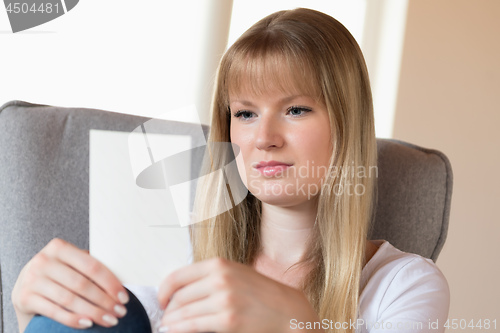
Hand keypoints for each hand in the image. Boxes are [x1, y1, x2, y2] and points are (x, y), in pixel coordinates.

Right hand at [11, 238, 129, 331]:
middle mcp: (43, 260)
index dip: (110, 282)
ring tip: (109, 320)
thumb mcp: (71, 264)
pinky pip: (54, 311)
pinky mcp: (25, 297)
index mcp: (59, 247)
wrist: (25, 285)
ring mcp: (32, 279)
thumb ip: (90, 267)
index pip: (92, 266)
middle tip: (120, 312)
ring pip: (69, 299)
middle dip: (104, 300)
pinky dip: (73, 319)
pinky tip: (88, 323)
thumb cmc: (59, 273)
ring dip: (93, 312)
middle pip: (81, 284)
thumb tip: (122, 277)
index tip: (124, 297)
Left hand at [158, 258, 322, 332]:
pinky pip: (193, 326)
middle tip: (165, 317)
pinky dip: (179, 330)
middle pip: (178, 297)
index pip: (178, 276)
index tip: (161, 300)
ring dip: (171, 323)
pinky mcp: (227, 320)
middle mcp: (220, 279)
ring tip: (167, 326)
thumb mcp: (236, 274)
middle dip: (168, 310)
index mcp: (219, 265)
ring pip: (183, 313)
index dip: (164, 291)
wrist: (287, 311)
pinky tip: (175, 331)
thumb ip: (210, 277)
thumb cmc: (261, 293)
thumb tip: (180, 290)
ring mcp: (224, 300)